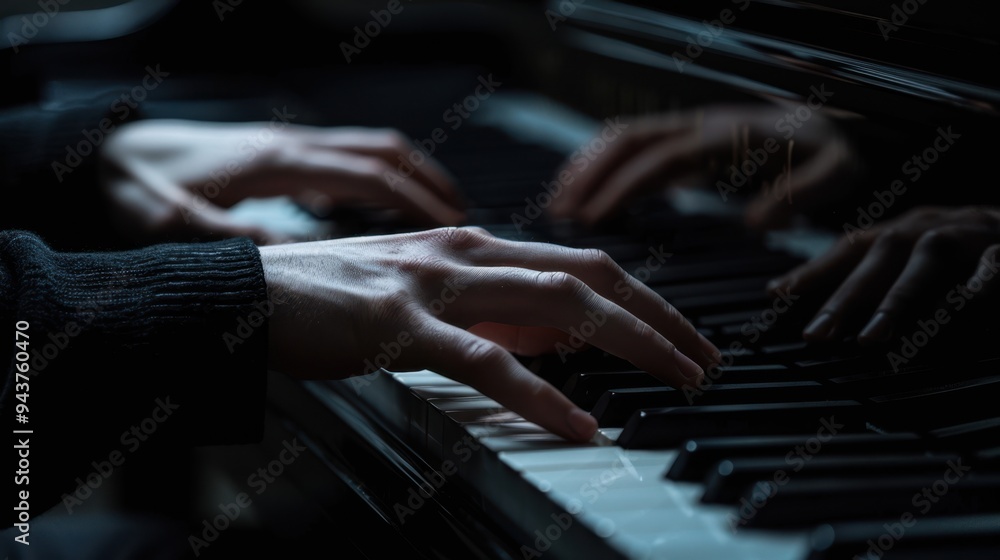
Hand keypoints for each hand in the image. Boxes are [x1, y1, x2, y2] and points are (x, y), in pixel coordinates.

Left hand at [100, 119, 465, 244]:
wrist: (109, 152)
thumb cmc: (137, 188)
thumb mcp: (172, 223)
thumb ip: (225, 240)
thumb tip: (280, 262)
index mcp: (276, 163)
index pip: (366, 176)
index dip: (415, 200)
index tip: (452, 225)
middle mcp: (290, 146)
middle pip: (382, 154)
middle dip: (430, 182)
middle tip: (466, 216)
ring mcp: (288, 147)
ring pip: (368, 149)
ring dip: (411, 174)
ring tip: (441, 207)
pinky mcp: (280, 156)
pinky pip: (346, 160)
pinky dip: (378, 179)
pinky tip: (379, 210)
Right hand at [259, 227, 720, 441]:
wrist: (248, 293)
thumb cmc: (336, 297)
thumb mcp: (426, 294)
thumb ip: (491, 311)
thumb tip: (556, 341)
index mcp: (474, 246)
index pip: (581, 263)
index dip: (643, 297)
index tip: (682, 335)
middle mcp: (466, 253)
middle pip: (588, 276)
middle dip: (659, 318)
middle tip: (705, 359)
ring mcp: (435, 285)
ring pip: (556, 305)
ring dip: (630, 343)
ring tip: (677, 380)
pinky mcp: (400, 326)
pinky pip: (486, 361)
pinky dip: (542, 394)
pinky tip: (580, 423)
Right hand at [547, 104, 858, 228]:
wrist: (833, 125)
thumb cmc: (832, 151)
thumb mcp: (836, 171)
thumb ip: (801, 193)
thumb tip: (758, 222)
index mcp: (724, 136)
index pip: (658, 159)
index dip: (622, 186)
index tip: (592, 217)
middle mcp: (697, 127)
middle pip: (627, 141)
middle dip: (588, 174)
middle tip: (557, 212)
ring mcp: (687, 131)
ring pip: (622, 140)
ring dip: (587, 168)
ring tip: (557, 204)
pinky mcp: (683, 143)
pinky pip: (633, 150)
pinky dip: (602, 168)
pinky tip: (587, 195)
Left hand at [766, 206, 999, 344]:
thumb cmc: (965, 260)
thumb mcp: (914, 266)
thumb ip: (869, 284)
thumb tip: (802, 302)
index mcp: (904, 231)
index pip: (852, 247)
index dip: (815, 269)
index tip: (777, 294)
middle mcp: (931, 227)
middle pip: (881, 255)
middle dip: (845, 296)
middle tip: (816, 334)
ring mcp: (973, 234)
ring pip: (930, 258)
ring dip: (898, 297)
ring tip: (871, 336)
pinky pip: (993, 266)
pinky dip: (977, 285)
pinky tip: (962, 305)